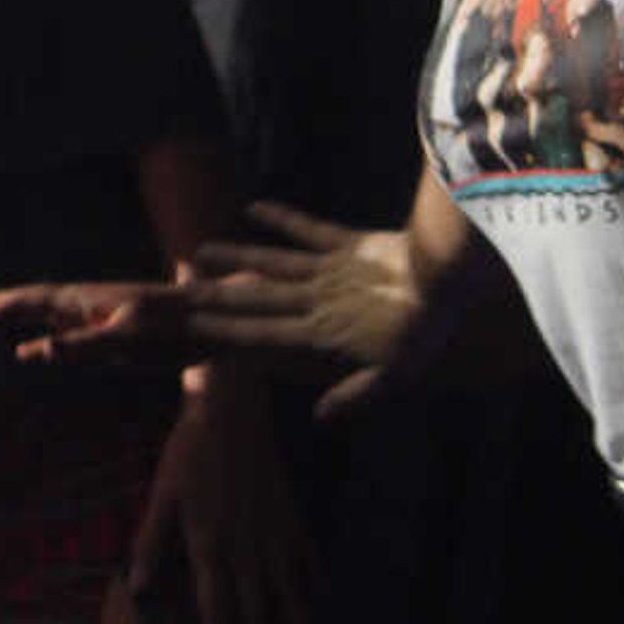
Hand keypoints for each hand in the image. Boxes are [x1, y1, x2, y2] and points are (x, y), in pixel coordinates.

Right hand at [0, 276, 201, 368]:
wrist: (212, 321)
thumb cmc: (172, 332)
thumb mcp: (125, 343)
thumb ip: (77, 346)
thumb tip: (27, 351)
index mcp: (83, 299)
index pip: (27, 301)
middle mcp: (85, 299)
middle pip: (27, 298)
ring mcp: (96, 309)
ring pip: (42, 307)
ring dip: (10, 310)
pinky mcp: (109, 321)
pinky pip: (61, 319)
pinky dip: (37, 322)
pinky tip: (34, 334)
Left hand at [131, 372, 313, 623]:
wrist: (231, 411)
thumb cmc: (188, 451)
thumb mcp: (162, 495)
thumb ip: (151, 542)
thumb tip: (135, 587)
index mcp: (210, 545)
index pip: (217, 608)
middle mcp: (246, 547)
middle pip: (256, 609)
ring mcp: (274, 533)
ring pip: (288, 589)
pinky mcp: (291, 514)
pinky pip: (307, 555)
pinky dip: (314, 579)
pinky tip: (321, 599)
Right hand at [177, 201, 424, 408]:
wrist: (442, 276)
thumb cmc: (422, 331)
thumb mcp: (394, 377)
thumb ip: (355, 395)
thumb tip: (320, 416)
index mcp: (322, 333)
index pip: (263, 333)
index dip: (225, 329)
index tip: (193, 326)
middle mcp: (315, 299)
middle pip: (256, 296)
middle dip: (215, 294)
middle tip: (180, 289)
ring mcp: (329, 267)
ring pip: (273, 262)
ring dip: (237, 257)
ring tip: (201, 251)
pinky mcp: (348, 242)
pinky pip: (309, 228)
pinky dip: (282, 217)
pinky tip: (255, 207)